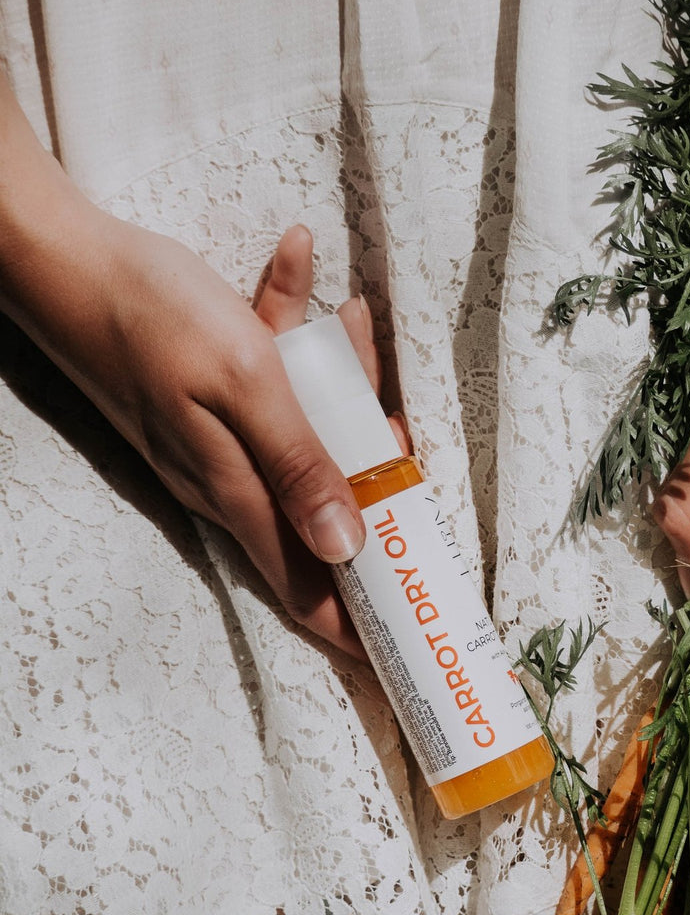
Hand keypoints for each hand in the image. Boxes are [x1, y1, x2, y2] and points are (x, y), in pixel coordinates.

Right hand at [9, 209, 383, 655]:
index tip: (398, 655)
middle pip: (322, 503)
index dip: (352, 625)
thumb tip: (344, 546)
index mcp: (238, 489)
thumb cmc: (151, 313)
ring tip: (353, 318)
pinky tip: (295, 266)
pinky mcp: (206, 400)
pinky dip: (292, 332)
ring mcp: (216, 441)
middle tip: (404, 440)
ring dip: (339, 381)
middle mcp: (228, 478)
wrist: (60, 260)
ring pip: (304, 431)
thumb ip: (297, 464)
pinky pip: (269, 381)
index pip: (306, 584)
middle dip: (375, 482)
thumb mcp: (244, 382)